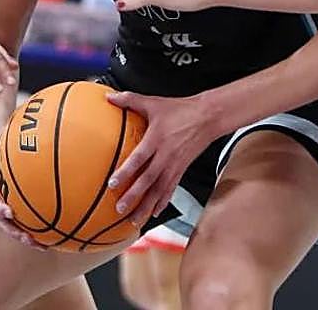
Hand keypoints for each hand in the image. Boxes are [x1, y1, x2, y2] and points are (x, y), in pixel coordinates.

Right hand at [0, 132, 41, 247]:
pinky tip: (56, 234)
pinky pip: (27, 217)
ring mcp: (7, 202)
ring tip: (44, 246)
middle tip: (29, 240)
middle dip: (15, 232)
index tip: (10, 213)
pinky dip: (38, 226)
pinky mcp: (18, 203)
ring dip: (27, 237)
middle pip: (3, 221)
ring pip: (15, 224)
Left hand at [105, 91, 217, 224]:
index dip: (126, 171)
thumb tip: (109, 97)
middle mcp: (166, 155)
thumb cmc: (180, 109)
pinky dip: (162, 202)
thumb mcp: (154, 102)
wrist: (208, 116)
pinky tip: (155, 212)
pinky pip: (171, 189)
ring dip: (146, 205)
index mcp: (157, 138)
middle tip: (120, 208)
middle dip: (134, 196)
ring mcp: (175, 164)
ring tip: (134, 219)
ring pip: (159, 189)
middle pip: (148, 179)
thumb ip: (130, 100)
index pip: (139, 158)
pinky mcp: (182, 169)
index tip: (113, 184)